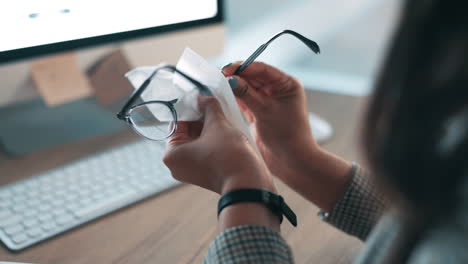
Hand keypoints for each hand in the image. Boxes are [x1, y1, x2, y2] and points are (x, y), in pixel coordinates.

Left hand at [163, 96, 275, 194]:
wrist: (248, 182)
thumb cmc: (228, 154)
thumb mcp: (217, 124)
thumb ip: (209, 107)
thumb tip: (203, 97)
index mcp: (171, 154)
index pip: (177, 122)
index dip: (191, 107)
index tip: (202, 97)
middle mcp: (178, 165)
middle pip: (187, 132)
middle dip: (202, 118)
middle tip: (214, 104)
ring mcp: (192, 171)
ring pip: (198, 141)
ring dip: (210, 127)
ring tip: (223, 116)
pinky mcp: (206, 174)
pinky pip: (206, 151)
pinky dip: (214, 139)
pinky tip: (227, 129)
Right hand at [223, 62, 351, 210]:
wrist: (292, 162)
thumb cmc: (287, 135)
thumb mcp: (265, 111)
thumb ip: (247, 94)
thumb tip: (230, 79)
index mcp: (286, 84)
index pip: (262, 69)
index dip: (244, 67)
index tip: (227, 69)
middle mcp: (278, 90)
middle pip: (253, 77)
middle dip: (236, 76)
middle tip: (218, 76)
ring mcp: (268, 101)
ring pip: (247, 89)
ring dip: (234, 87)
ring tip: (218, 85)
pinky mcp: (259, 112)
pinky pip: (245, 100)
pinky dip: (235, 98)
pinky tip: (223, 96)